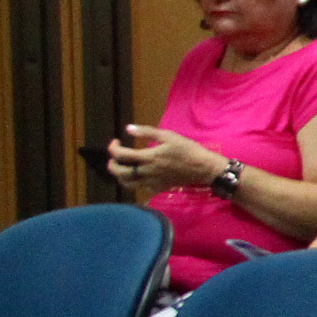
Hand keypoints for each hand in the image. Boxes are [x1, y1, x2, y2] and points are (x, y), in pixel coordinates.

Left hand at [104, 124, 220, 193]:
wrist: (203, 168)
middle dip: (112, 163)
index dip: (113, 147)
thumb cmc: (188, 150)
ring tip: (123, 166)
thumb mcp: (169, 136)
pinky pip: (139, 188)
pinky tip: (137, 174)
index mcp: (148, 157)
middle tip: (115, 156)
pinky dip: (133, 181)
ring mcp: (151, 182)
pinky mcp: (157, 188)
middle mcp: (147, 172)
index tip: (116, 141)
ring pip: (126, 183)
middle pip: (119, 172)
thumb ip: (147, 132)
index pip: (121, 155)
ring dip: (119, 175)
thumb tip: (128, 129)